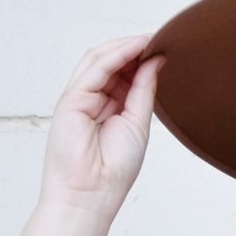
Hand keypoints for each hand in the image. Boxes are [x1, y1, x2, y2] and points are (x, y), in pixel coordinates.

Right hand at [39, 35, 164, 222]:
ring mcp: (79, 98)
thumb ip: (144, 91)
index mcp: (107, 109)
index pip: (122, 75)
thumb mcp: (138, 124)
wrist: (91, 196)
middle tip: (160, 39)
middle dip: (134, 50)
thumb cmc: (113, 171)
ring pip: (100, 60)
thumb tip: (156, 61)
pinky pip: (95, 68)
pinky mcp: (71, 99)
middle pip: (111, 63)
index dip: (141, 60)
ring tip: (151, 39)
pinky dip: (117, 55)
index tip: (164, 49)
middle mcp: (91, 100)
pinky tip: (137, 48)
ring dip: (126, 47)